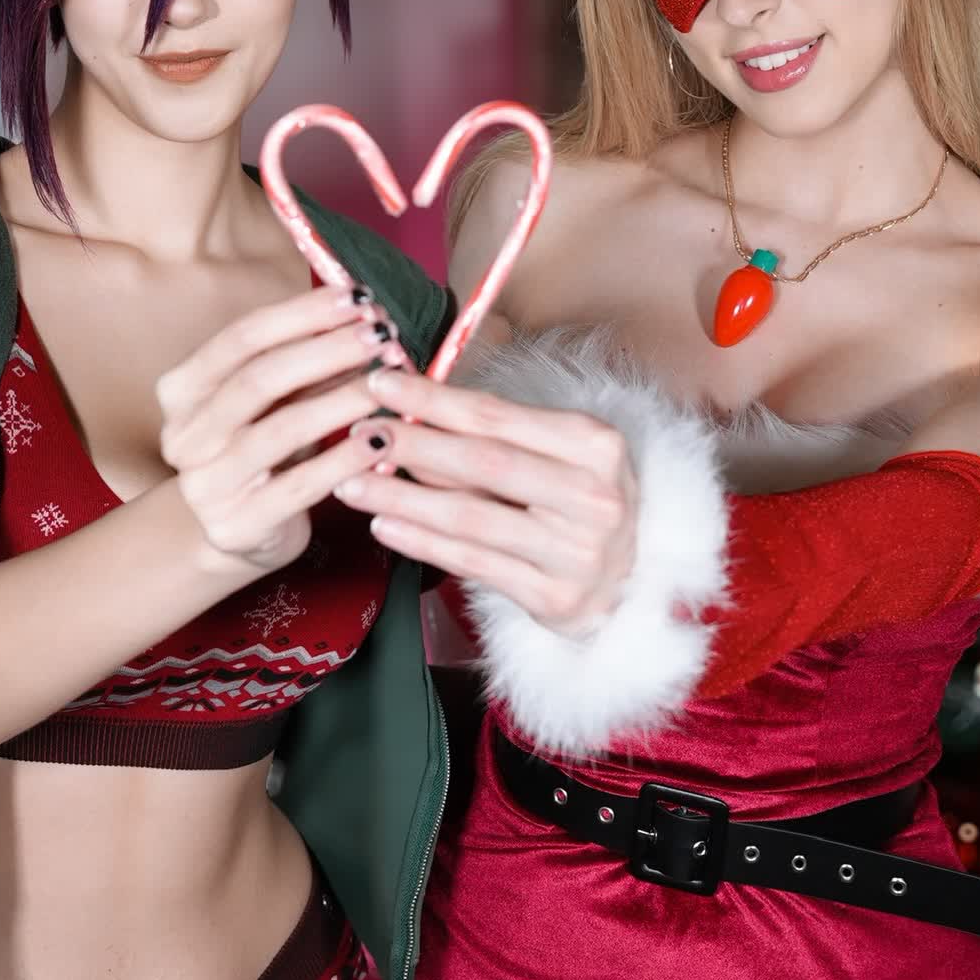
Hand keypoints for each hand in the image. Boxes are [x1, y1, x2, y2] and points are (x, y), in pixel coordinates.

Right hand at [156, 285, 407, 577]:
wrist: (236, 534)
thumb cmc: (263, 453)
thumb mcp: (271, 403)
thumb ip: (302, 363)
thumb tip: (364, 313)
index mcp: (180, 392)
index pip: (242, 338)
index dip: (302, 314)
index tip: (357, 298)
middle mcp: (183, 436)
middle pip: (260, 378)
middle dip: (328, 350)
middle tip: (382, 337)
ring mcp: (205, 485)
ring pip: (281, 429)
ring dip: (343, 399)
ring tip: (390, 382)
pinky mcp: (236, 526)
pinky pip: (300, 486)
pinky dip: (345, 458)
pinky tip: (382, 439)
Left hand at [332, 368, 637, 636]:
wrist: (627, 581)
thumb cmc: (578, 502)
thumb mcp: (560, 453)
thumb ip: (497, 432)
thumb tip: (411, 408)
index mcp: (596, 445)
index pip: (499, 416)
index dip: (434, 399)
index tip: (381, 383)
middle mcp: (594, 496)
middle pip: (484, 463)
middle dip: (414, 444)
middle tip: (361, 433)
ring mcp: (577, 551)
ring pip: (471, 517)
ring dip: (403, 497)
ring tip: (353, 484)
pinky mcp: (555, 597)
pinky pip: (473, 563)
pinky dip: (422, 543)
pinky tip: (384, 525)